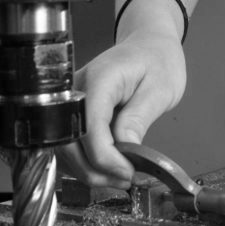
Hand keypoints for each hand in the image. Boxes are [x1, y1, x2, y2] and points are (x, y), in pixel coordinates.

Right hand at [63, 33, 186, 187]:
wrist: (149, 44)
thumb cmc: (159, 60)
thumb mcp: (161, 89)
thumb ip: (139, 118)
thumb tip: (125, 148)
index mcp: (100, 80)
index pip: (89, 127)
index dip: (105, 157)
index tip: (128, 172)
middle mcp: (76, 91)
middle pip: (68, 142)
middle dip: (94, 169)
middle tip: (125, 181)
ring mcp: (70, 102)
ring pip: (64, 148)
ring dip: (89, 170)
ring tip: (121, 178)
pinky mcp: (73, 113)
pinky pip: (70, 144)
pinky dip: (86, 162)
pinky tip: (110, 169)